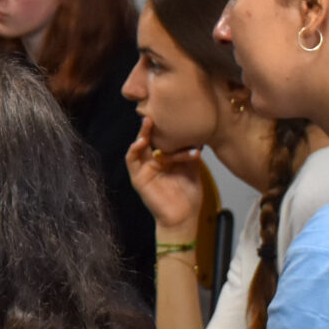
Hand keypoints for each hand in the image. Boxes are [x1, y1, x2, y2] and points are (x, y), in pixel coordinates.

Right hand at [125, 120, 205, 234]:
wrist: (183, 217)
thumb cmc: (189, 194)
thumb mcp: (192, 167)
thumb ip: (190, 151)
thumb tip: (197, 132)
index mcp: (165, 157)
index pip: (162, 136)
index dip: (165, 125)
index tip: (173, 111)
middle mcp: (153, 160)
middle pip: (150, 138)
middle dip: (152, 125)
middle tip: (158, 111)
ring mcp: (144, 168)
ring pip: (139, 146)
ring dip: (142, 133)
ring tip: (148, 122)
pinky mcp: (138, 178)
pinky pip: (132, 160)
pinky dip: (134, 149)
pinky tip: (141, 141)